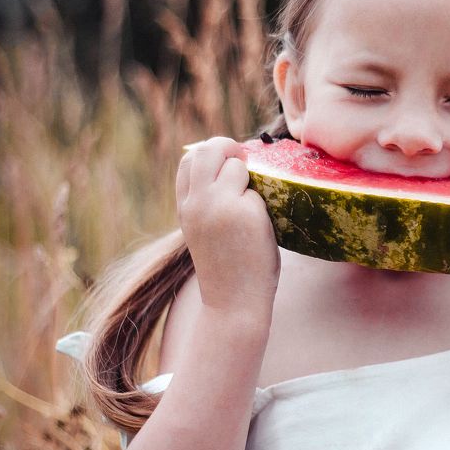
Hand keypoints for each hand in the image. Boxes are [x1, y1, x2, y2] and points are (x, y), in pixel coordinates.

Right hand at [176, 137, 279, 315]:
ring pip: (237, 166)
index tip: (229, 162)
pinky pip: (260, 192)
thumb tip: (236, 166)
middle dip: (229, 147)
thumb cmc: (227, 268)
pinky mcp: (245, 211)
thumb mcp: (206, 229)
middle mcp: (197, 202)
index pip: (189, 160)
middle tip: (246, 159)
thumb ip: (211, 199)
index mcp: (185, 207)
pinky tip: (261, 230)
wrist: (234, 302)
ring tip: (254, 207)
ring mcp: (220, 205)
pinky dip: (264, 205)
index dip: (211, 154)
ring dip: (250, 179)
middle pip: (208, 150)